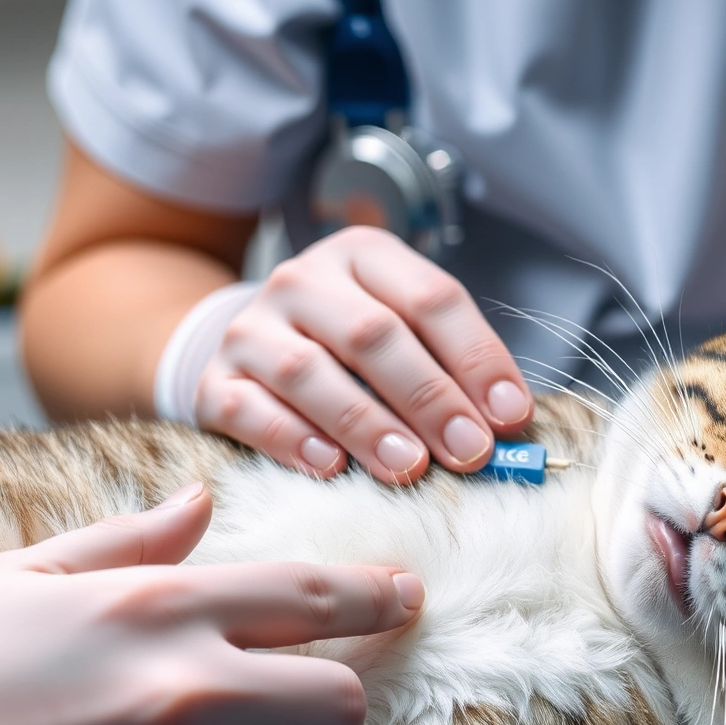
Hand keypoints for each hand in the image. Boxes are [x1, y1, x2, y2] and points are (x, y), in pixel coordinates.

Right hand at [196, 227, 532, 482]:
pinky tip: (330, 467)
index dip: (476, 359)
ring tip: (408, 466)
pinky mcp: (214, 381)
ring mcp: (251, 329)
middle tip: (469, 451)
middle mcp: (302, 281)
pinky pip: (249, 410)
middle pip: (372, 334)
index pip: (431, 299)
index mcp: (364, 256)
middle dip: (429, 397)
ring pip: (309, 371)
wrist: (251, 352)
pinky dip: (292, 440)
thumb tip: (510, 427)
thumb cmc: (349, 352)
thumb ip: (452, 370)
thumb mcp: (404, 335)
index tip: (511, 417)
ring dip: (366, 423)